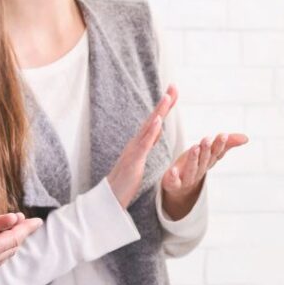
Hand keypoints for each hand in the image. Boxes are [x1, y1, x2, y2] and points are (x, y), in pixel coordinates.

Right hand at [105, 87, 177, 208]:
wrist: (110, 198)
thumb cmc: (125, 180)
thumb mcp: (140, 158)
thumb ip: (146, 144)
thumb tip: (154, 131)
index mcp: (141, 143)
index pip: (156, 121)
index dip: (165, 107)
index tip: (173, 91)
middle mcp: (136, 142)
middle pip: (153, 119)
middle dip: (164, 103)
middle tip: (173, 86)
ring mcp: (134, 150)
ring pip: (148, 128)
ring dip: (158, 112)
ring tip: (167, 97)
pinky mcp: (133, 161)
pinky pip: (143, 145)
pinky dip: (151, 132)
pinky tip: (158, 121)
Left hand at [161, 132, 247, 219]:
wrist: (180, 189)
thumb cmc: (196, 165)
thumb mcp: (210, 152)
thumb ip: (227, 143)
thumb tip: (246, 138)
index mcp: (208, 162)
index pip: (216, 153)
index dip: (219, 145)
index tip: (223, 135)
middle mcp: (199, 170)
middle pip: (204, 160)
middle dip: (206, 150)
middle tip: (207, 139)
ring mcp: (187, 178)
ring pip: (192, 169)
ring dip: (193, 159)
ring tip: (194, 148)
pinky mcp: (173, 184)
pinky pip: (174, 182)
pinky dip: (173, 178)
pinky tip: (172, 171)